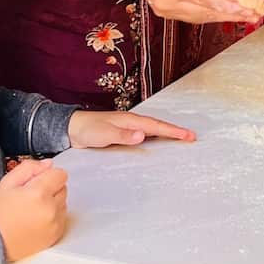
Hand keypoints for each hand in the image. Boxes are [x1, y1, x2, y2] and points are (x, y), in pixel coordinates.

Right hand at [0, 159, 68, 261]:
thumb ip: (29, 168)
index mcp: (39, 193)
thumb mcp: (8, 183)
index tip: (37, 183)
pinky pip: (62, 217)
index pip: (60, 174)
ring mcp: (55, 223)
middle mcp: (51, 209)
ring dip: (53, 203)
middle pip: (63, 187)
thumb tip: (48, 164)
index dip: (48, 176)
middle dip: (50, 189)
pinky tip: (37, 220)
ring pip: (63, 202)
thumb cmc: (0, 214)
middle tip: (31, 198)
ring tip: (33, 210)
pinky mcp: (57, 234)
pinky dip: (53, 216)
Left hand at [68, 110, 195, 148]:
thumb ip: (124, 135)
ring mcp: (128, 128)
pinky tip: (156, 143)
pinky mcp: (122, 135)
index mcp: (131, 120)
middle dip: (175, 131)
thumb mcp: (105, 133)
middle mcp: (132, 122)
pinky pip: (144, 136)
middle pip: (158, 126)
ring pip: (152, 130)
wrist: (71, 129)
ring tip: (180, 139)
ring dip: (166, 134)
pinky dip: (154, 138)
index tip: (189, 136)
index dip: (174, 131)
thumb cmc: (87, 129)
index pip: (157, 126)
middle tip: (191, 137)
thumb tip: (143, 135)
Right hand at [112, 0, 253, 24]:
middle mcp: (170, 3)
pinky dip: (208, 15)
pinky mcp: (163, 11)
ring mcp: (165, 10)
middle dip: (232, 16)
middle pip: (207, 13)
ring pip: (200, 18)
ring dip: (222, 17)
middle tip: (254, 16)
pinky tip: (221, 12)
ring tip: (243, 16)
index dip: (232, 7)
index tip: (250, 10)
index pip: (210, 1)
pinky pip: (191, 16)